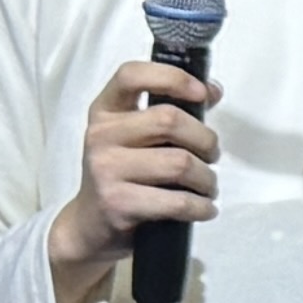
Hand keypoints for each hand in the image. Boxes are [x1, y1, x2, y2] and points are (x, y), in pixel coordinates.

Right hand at [41, 56, 220, 302]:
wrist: (90, 226)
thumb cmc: (122, 175)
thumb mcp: (136, 137)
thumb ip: (171, 110)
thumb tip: (211, 89)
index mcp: (105, 111)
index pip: (131, 76)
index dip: (172, 78)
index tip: (201, 93)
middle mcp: (101, 135)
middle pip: (169, 120)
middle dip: (205, 140)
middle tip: (211, 155)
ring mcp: (107, 169)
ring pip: (180, 162)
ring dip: (207, 178)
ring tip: (206, 186)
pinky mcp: (119, 203)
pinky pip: (177, 201)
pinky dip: (201, 207)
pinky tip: (204, 208)